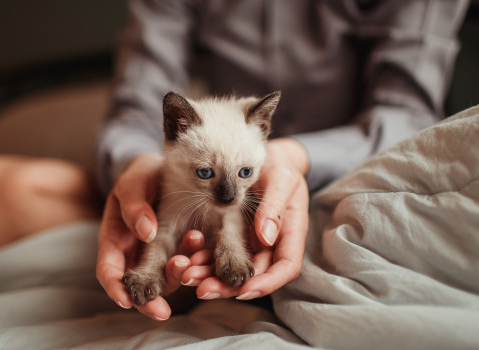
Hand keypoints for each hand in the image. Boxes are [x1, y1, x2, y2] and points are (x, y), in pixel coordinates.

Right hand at [96, 153, 204, 319]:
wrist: (163, 169)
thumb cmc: (140, 176)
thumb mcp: (132, 184)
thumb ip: (134, 205)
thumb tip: (147, 233)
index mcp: (115, 240)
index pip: (109, 272)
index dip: (115, 289)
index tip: (127, 302)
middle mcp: (135, 254)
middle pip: (137, 286)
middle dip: (149, 300)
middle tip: (163, 309)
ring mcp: (158, 254)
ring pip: (165, 278)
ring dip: (176, 277)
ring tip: (188, 265)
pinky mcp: (180, 250)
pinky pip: (187, 263)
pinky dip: (194, 263)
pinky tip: (204, 255)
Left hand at [182, 138, 309, 299]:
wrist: (268, 156)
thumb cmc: (280, 165)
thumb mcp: (281, 179)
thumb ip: (274, 206)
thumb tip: (265, 237)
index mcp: (291, 232)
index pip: (285, 268)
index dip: (267, 283)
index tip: (244, 290)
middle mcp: (273, 243)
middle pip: (255, 275)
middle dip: (229, 286)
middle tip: (202, 289)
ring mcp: (253, 242)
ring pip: (235, 269)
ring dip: (212, 276)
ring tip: (187, 275)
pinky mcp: (236, 236)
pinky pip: (222, 253)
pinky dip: (206, 258)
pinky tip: (187, 259)